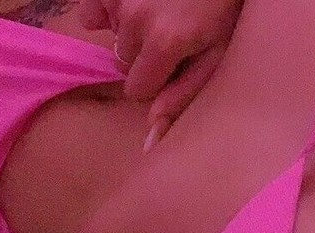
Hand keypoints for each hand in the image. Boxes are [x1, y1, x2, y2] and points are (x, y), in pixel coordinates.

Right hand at [80, 0, 242, 146]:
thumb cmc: (223, 9)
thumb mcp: (215, 54)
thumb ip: (182, 94)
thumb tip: (150, 137)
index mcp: (164, 42)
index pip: (137, 89)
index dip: (158, 79)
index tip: (176, 62)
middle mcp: (135, 17)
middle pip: (125, 62)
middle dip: (145, 55)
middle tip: (173, 33)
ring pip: (113, 37)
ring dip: (131, 31)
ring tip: (161, 13)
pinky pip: (91, 13)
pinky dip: (109, 11)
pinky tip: (137, 3)